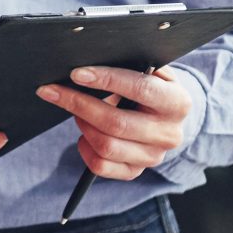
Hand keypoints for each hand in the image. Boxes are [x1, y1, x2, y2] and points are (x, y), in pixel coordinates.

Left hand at [37, 65, 199, 181]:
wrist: (166, 118)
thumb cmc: (152, 88)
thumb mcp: (153, 72)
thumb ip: (134, 65)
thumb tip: (94, 61)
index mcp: (177, 103)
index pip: (140, 89)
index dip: (106, 79)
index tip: (76, 73)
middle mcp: (168, 133)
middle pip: (116, 122)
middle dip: (79, 104)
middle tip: (55, 91)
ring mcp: (152, 156)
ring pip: (106, 145)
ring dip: (83, 125)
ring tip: (76, 110)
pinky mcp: (135, 171)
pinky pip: (100, 166)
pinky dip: (84, 148)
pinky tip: (84, 134)